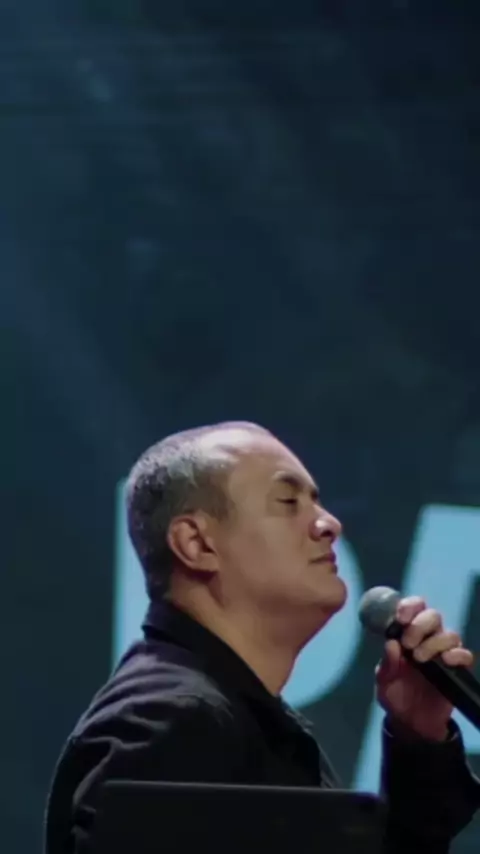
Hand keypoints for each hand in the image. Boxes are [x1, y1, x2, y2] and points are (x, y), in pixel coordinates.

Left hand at [375, 596, 473, 741]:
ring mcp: (444, 653)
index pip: (413, 609)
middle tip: (408, 643)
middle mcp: (428, 639)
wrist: (411, 722)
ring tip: (420, 658)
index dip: (409, 606)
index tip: (401, 617)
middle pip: (433, 616)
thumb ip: (387, 664)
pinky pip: (464, 655)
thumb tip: (391, 643)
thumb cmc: (396, 694)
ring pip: (449, 634)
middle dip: (420, 625)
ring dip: (434, 642)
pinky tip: (446, 660)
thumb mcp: (384, 681)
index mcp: (408, 634)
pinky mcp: (457, 670)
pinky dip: (457, 654)